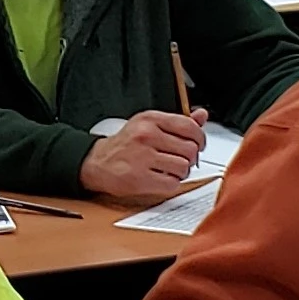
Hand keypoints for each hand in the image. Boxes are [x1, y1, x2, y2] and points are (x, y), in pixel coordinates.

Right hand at [79, 108, 208, 200]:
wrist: (97, 162)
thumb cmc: (125, 144)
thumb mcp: (149, 125)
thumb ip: (177, 122)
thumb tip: (201, 115)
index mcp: (150, 119)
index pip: (189, 127)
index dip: (200, 139)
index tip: (198, 145)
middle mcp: (146, 135)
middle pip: (190, 149)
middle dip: (190, 158)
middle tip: (182, 160)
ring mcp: (142, 157)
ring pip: (183, 167)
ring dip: (181, 172)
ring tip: (169, 170)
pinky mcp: (140, 178)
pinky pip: (172, 183)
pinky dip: (171, 184)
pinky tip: (161, 178)